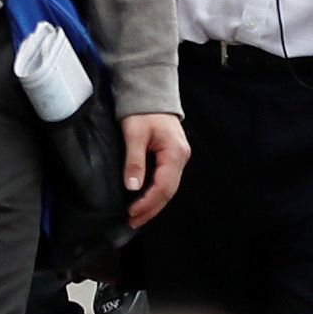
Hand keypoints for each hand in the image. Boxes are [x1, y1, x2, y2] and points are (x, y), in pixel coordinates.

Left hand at [120, 111, 189, 227]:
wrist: (150, 92)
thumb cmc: (142, 110)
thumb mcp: (134, 134)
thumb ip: (134, 161)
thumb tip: (133, 187)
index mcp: (174, 152)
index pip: (163, 186)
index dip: (147, 203)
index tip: (131, 212)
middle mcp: (181, 157)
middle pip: (168, 191)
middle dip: (150, 209)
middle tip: (132, 221)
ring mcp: (179, 157)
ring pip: (168, 188)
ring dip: (153, 204)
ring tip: (136, 216)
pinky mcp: (172, 157)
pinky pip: (166, 180)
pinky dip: (155, 193)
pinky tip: (144, 201)